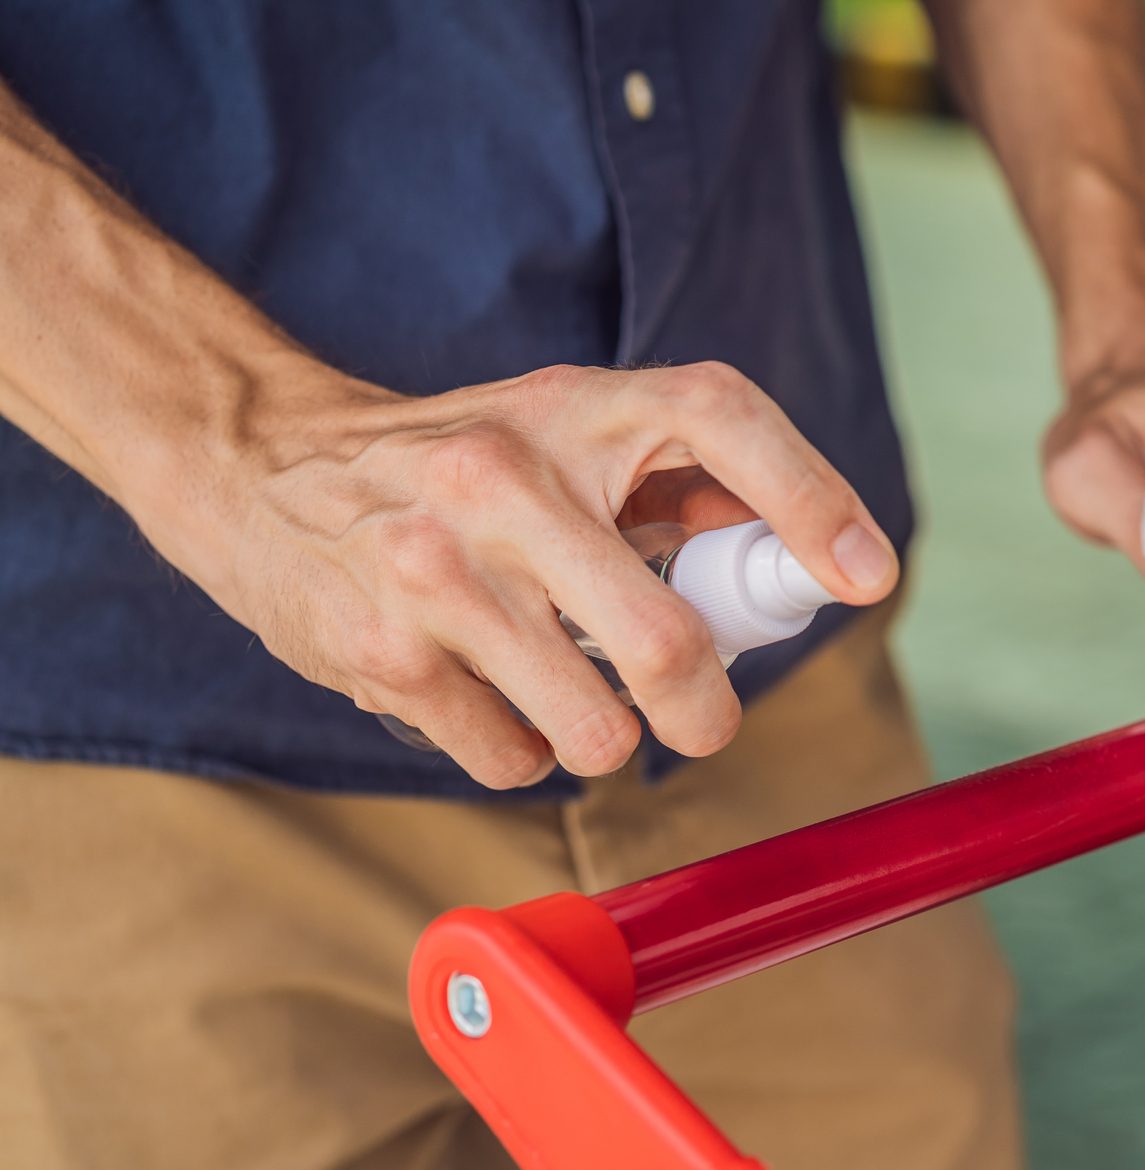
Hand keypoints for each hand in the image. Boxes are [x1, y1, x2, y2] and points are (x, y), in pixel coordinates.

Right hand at [149, 362, 898, 788]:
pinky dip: (521, 752)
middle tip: (701, 720)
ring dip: (603, 738)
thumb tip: (816, 541)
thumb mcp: (561, 427)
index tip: (867, 578)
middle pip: (666, 643)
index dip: (812, 497)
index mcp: (572, 408)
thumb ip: (681, 473)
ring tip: (565, 692)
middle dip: (705, 712)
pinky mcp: (379, 653)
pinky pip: (511, 760)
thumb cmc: (448, 460)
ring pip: (594, 731)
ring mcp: (434, 572)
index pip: (719, 416)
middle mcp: (502, 479)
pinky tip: (486, 696)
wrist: (253, 463)